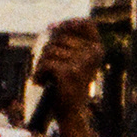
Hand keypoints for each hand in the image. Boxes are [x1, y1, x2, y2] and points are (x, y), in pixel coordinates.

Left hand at [35, 18, 103, 136]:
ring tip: (47, 77)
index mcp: (98, 49)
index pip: (86, 24)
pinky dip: (38, 73)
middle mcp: (94, 53)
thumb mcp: (71, 58)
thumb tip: (51, 25)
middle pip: (59, 37)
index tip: (54, 30)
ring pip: (50, 50)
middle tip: (50, 68)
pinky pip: (45, 63)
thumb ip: (65, 39)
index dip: (68, 24)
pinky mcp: (69, 72)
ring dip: (42, 64)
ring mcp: (82, 62)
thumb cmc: (68, 83)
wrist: (71, 112)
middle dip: (48, 51)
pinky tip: (41, 82)